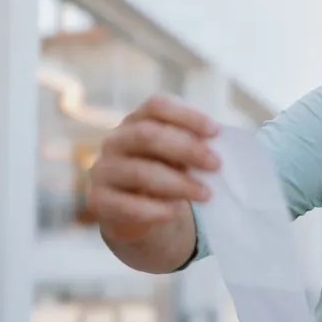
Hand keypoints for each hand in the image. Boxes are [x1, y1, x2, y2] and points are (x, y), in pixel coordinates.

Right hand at [86, 95, 220, 241]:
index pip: (156, 106)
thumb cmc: (165, 176)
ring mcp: (103, 170)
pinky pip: (126, 204)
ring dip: (178, 183)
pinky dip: (156, 208)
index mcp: (136, 122)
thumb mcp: (179, 157)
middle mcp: (115, 141)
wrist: (137, 215)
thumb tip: (223, 148)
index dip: (187, 116)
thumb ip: (194, 148)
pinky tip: (176, 211)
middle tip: (216, 165)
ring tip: (206, 194)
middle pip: (147, 135)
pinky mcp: (99, 200)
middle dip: (187, 149)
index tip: (216, 132)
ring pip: (140, 172)